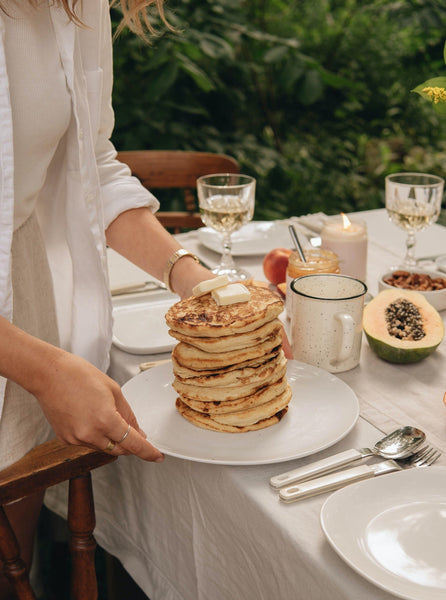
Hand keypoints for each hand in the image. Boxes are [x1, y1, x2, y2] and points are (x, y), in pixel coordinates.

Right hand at [31, 350, 163, 461]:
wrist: (48, 374)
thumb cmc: (78, 375)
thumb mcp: (113, 390)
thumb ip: (128, 415)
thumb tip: (137, 432)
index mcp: (105, 420)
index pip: (133, 444)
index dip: (148, 452)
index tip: (157, 456)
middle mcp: (89, 434)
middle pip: (119, 449)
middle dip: (130, 444)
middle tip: (135, 432)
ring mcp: (76, 439)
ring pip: (104, 447)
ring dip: (111, 438)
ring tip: (104, 413)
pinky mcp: (65, 439)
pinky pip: (88, 443)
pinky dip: (95, 435)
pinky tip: (90, 417)